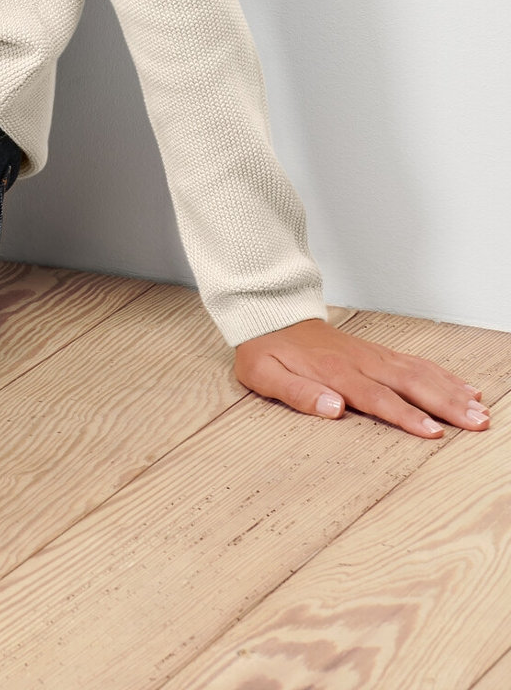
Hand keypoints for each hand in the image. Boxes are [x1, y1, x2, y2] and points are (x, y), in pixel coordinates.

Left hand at [235, 317, 491, 438]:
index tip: (434, 431)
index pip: (378, 398)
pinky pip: (415, 363)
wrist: (270, 315)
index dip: (406, 416)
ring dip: (451, 391)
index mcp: (335, 373)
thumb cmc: (267, 350)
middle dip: (446, 405)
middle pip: (410, 384)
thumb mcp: (265, 375)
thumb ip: (298, 393)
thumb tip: (332, 408)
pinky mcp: (377, 353)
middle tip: (477, 423)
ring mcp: (372, 355)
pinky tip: (463, 387)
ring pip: (419, 373)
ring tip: (480, 410)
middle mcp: (361, 362)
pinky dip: (442, 375)